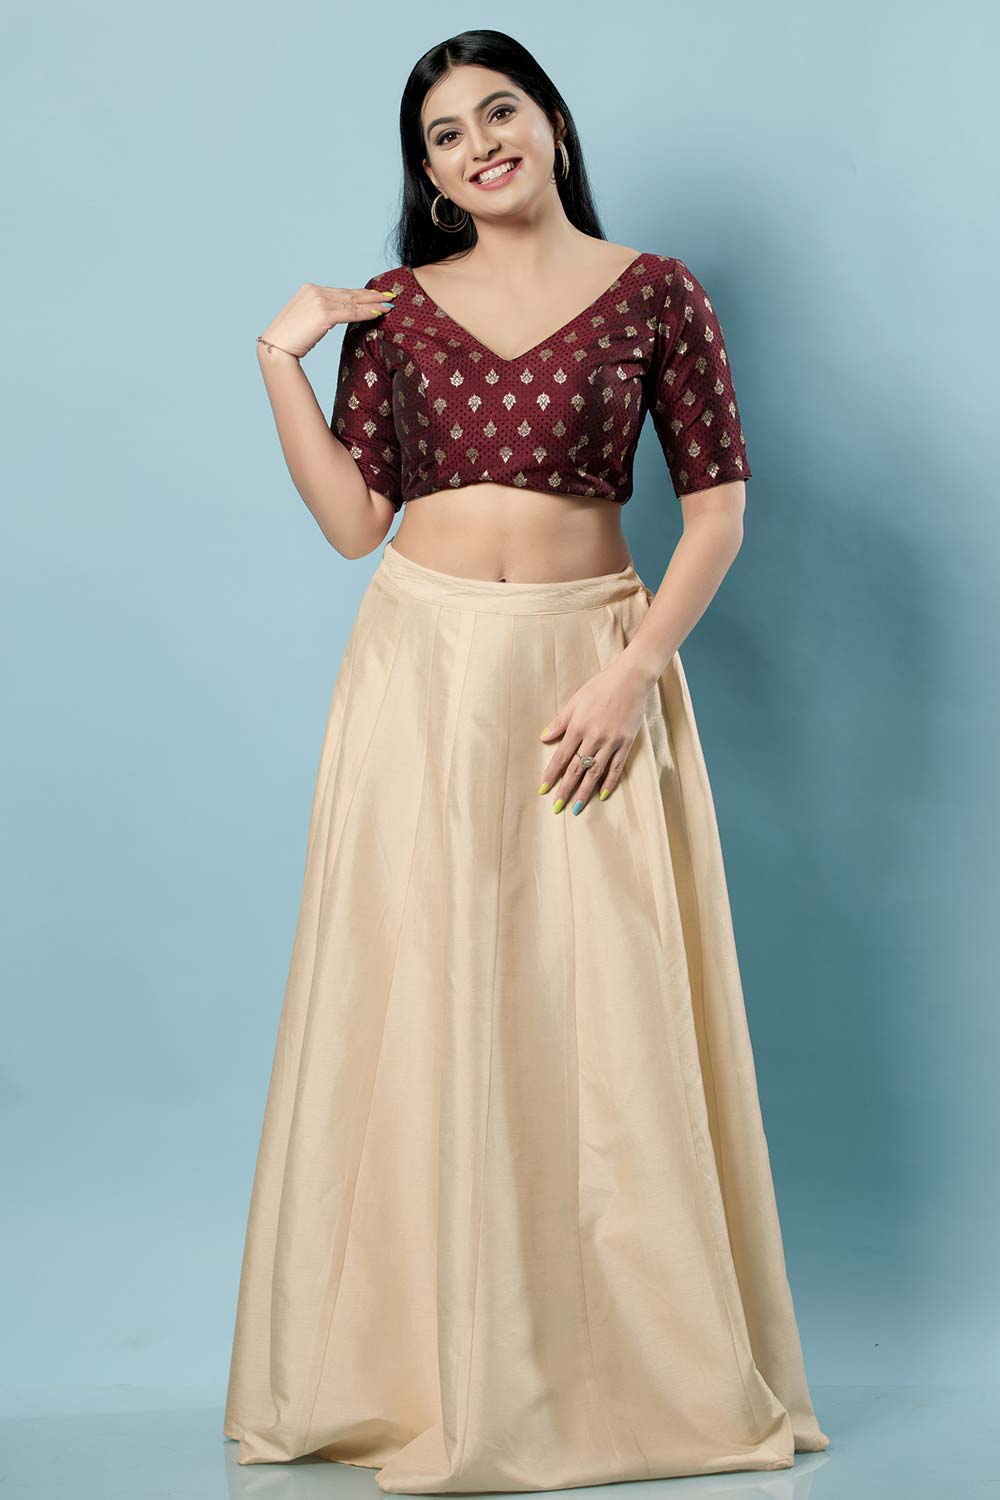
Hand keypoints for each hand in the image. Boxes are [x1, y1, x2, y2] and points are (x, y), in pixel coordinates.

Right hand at [257, 282, 395, 360]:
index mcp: (309, 289)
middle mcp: (315, 291)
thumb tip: (333, 317)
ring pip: (353, 301)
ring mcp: (319, 301)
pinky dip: (366, 313)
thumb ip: (319, 312)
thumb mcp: (305, 319)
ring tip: (389, 304)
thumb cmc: (289, 340)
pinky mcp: (323, 313)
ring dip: (373, 303)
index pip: (341, 291)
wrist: (276, 348)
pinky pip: (351, 312)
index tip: (375, 294)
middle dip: (371, 295)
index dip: (360, 293)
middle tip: (389, 294)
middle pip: (350, 293)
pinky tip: (379, 313)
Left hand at [537, 658, 648, 813]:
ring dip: (584, 792)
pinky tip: (602, 795)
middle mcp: (593, 737)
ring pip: (595, 772)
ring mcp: (611, 742)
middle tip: (557, 808)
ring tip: (576, 808)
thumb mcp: (574, 702)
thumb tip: (543, 738)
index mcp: (578, 727)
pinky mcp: (626, 743)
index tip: (543, 790)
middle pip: (576, 769)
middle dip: (565, 790)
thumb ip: (559, 722)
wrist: (630, 680)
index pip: (561, 757)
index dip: (551, 775)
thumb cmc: (600, 687)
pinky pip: (616, 767)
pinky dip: (609, 782)